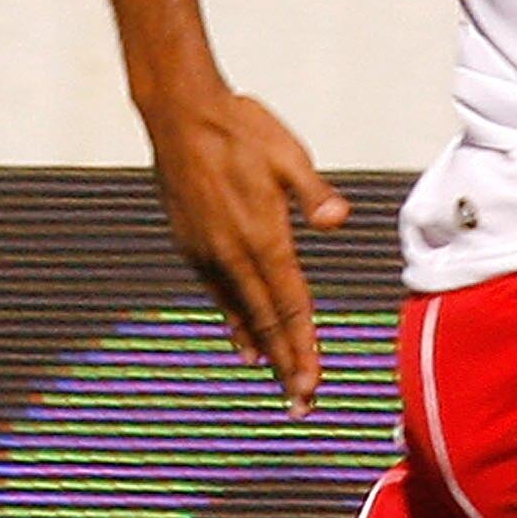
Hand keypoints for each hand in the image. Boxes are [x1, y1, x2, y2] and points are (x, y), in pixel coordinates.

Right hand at [145, 86, 351, 411]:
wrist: (179, 113)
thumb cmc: (238, 128)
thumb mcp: (287, 154)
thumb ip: (313, 193)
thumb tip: (337, 220)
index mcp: (262, 237)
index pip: (290, 305)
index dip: (302, 348)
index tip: (311, 384)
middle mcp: (232, 254)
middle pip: (267, 322)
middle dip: (286, 365)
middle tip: (301, 404)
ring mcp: (208, 253)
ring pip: (242, 312)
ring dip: (262, 348)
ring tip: (277, 379)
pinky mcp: (191, 244)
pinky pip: (219, 294)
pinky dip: (236, 321)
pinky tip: (244, 339)